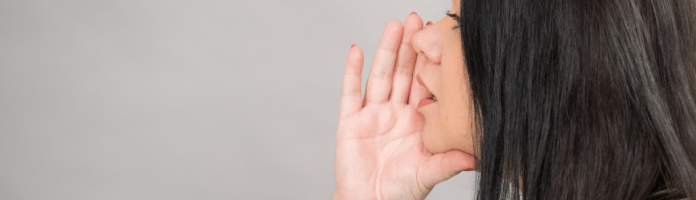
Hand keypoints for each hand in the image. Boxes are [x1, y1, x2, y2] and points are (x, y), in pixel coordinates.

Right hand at [334, 13, 474, 199]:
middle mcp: (395, 111)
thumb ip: (449, 163)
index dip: (430, 61)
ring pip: (381, 75)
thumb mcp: (429, 174)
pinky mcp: (350, 120)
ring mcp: (372, 114)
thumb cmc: (401, 190)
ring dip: (386, 50)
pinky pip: (350, 92)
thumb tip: (477, 157)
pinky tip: (356, 50)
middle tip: (417, 20)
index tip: (438, 38)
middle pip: (403, 72)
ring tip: (394, 26)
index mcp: (416, 120)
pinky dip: (351, 71)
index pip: (424, 83)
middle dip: (409, 46)